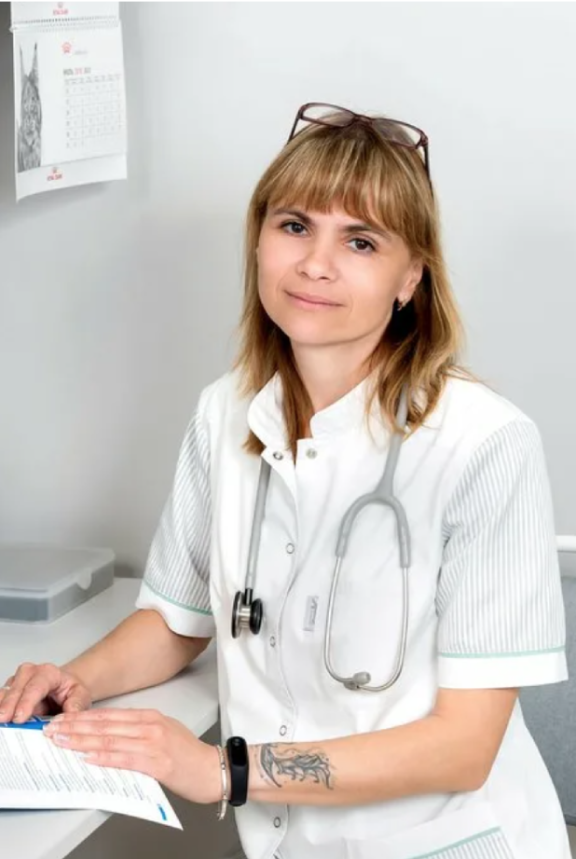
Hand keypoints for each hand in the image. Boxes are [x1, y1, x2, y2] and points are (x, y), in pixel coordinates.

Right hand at [0, 663, 91, 721]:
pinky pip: (0, 701)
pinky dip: (1, 710)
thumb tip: (67, 718)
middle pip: (16, 689)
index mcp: (49, 673)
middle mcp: (29, 673)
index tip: (20, 717)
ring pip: (4, 693)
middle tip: (4, 721)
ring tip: (2, 722)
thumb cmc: (70, 692)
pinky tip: (2, 722)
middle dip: (9, 706)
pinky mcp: (8, 692)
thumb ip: (76, 706)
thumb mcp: (81, 696)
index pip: (36, 686)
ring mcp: (16, 682)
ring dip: (2, 707)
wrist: (63, 689)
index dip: (27, 701)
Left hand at [43, 708, 222, 804]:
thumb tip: (107, 738)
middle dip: (75, 726)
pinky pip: (124, 758)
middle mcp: (150, 725)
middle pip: (105, 724)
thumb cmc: (189, 755)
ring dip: (82, 740)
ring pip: (110, 739)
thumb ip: (137, 733)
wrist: (214, 768)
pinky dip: (104, 757)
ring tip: (62, 741)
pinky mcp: (158, 762)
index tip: (62, 720)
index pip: (108, 715)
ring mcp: (153, 742)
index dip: (82, 717)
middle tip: (52, 728)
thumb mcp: (163, 733)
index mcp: (150, 716)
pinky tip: (88, 757)